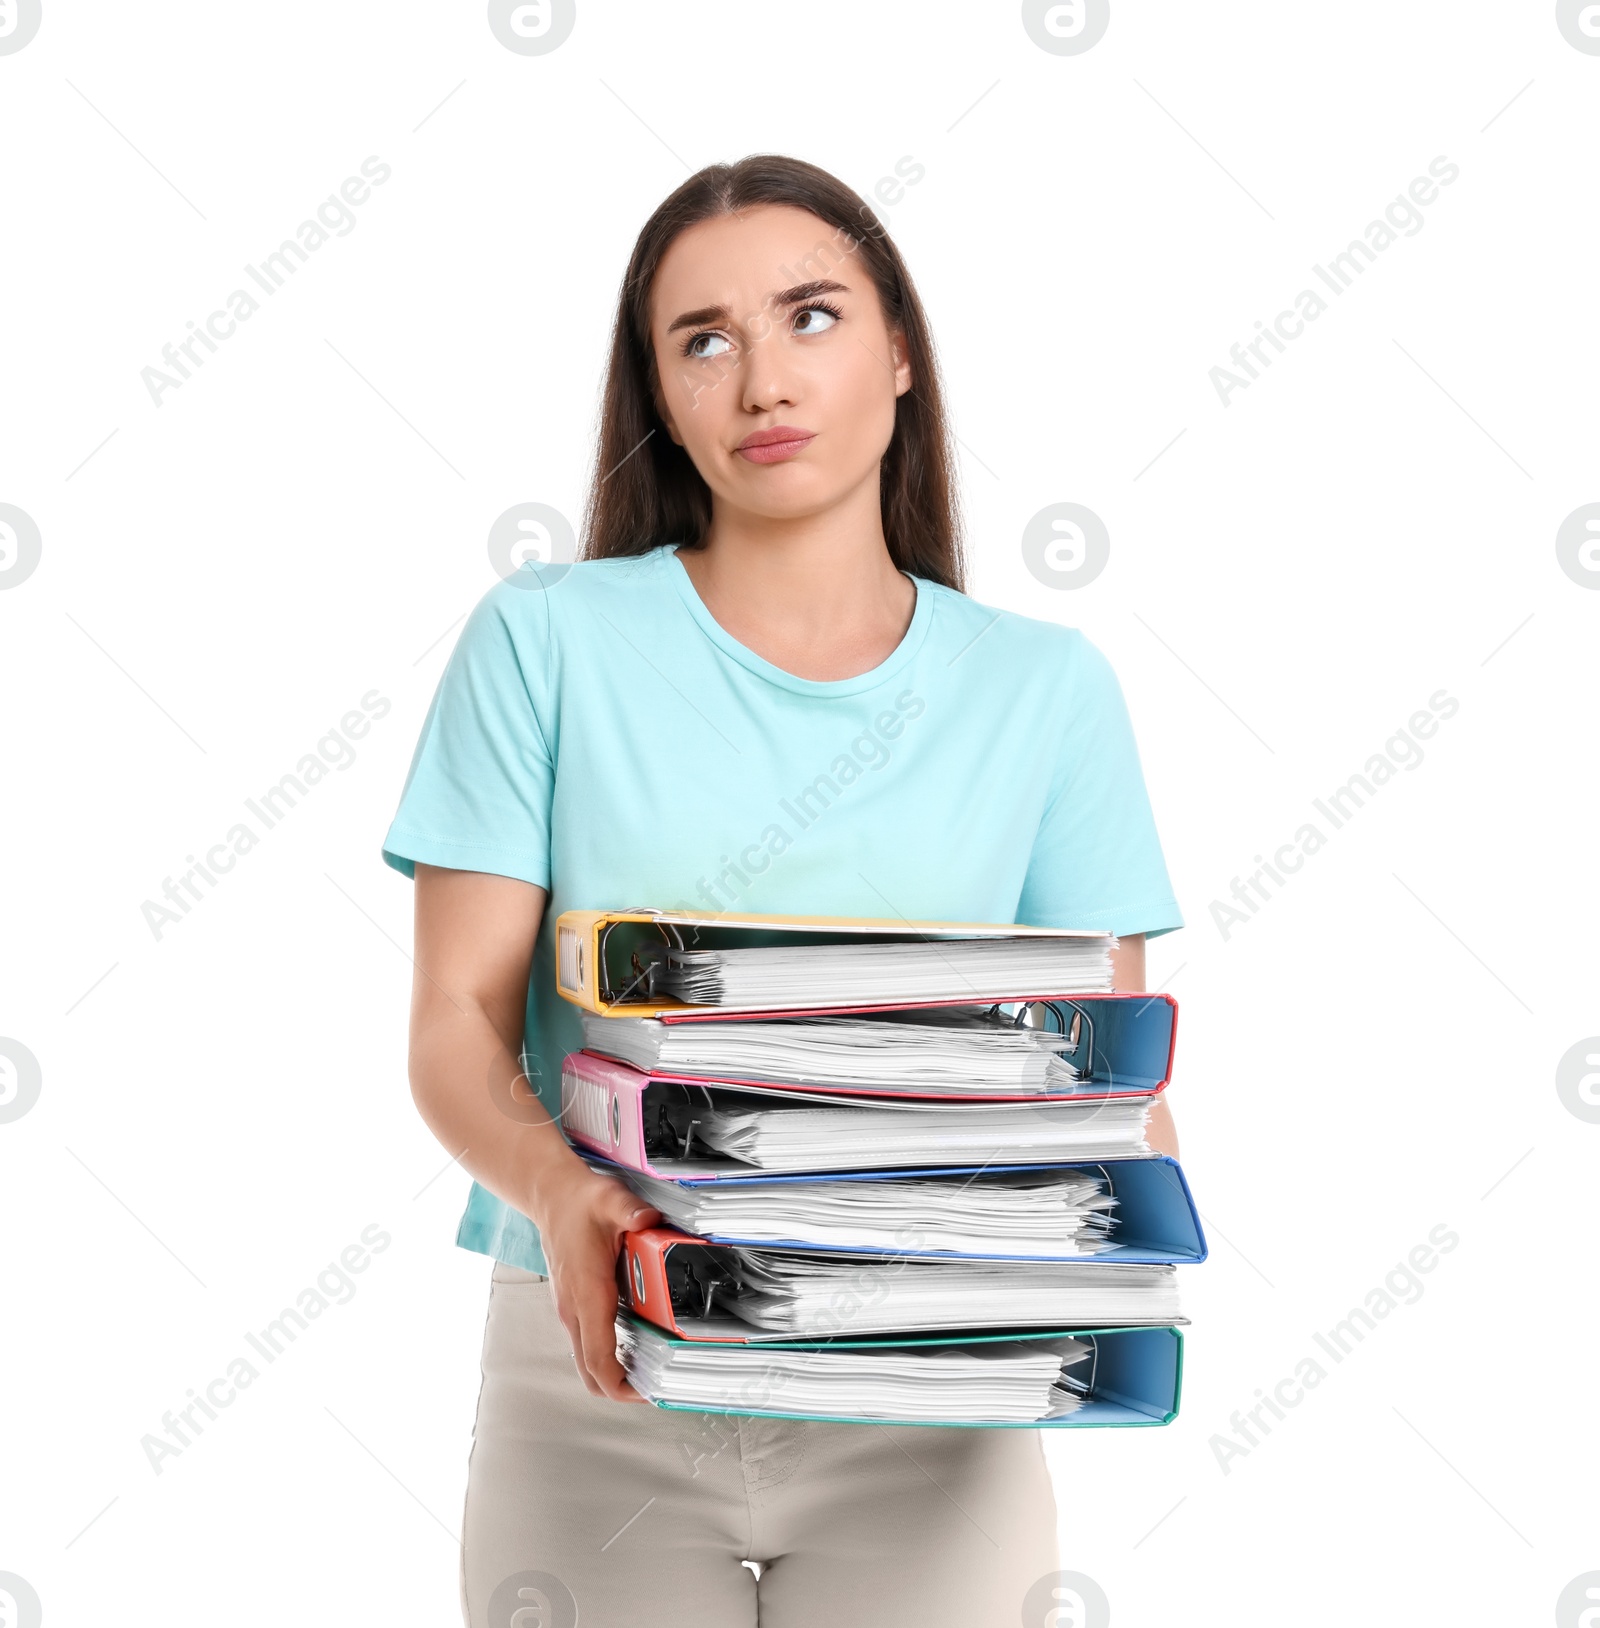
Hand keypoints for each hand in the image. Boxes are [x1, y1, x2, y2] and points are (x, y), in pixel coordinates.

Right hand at [529, 1156, 660, 1401]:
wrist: (551, 1196)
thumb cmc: (579, 1202)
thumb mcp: (610, 1200)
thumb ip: (631, 1211)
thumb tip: (649, 1219)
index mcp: (586, 1293)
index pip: (597, 1358)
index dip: (619, 1385)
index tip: (645, 1394)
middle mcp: (574, 1308)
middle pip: (589, 1371)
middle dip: (620, 1389)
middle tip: (654, 1387)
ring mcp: (570, 1308)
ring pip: (586, 1359)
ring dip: (613, 1371)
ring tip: (649, 1368)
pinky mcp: (572, 1303)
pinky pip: (588, 1341)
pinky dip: (608, 1353)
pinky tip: (635, 1339)